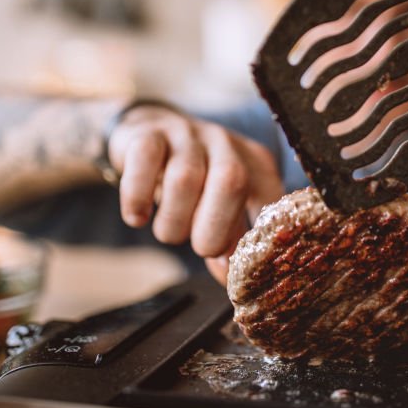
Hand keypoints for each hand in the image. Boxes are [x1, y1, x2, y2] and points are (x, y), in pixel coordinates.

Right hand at [108, 105, 283, 282]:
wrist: (150, 128)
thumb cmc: (192, 176)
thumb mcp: (218, 203)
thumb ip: (228, 238)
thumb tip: (230, 278)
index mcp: (253, 163)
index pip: (270, 197)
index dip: (257, 237)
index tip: (238, 265)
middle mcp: (225, 144)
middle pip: (231, 181)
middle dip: (215, 227)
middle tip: (202, 249)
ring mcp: (188, 135)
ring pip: (185, 178)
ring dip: (173, 220)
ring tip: (168, 233)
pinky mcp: (149, 133)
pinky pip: (144, 160)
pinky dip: (138, 196)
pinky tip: (137, 217)